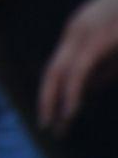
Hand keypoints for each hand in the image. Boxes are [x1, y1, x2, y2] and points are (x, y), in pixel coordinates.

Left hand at [39, 0, 117, 132]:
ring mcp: (83, 34)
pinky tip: (71, 111)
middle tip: (46, 126)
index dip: (52, 92)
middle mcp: (74, 32)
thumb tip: (88, 89)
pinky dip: (72, 92)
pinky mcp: (97, 40)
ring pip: (60, 72)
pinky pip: (79, 70)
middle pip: (52, 70)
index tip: (53, 114)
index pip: (58, 67)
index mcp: (77, 33)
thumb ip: (104, 68)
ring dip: (56, 101)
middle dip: (47, 100)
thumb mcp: (116, 48)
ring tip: (56, 125)